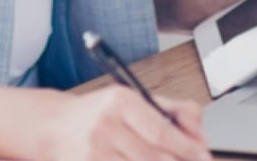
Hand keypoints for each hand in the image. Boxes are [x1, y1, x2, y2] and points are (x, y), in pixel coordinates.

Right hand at [41, 86, 210, 159]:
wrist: (53, 127)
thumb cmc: (99, 114)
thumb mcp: (132, 100)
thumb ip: (172, 111)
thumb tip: (200, 135)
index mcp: (120, 102)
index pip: (160, 130)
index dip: (186, 148)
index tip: (203, 155)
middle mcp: (105, 126)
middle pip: (153, 157)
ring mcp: (93, 152)